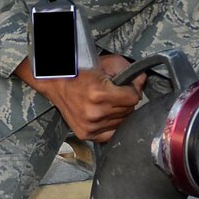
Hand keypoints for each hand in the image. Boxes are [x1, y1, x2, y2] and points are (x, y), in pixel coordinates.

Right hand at [17, 52, 143, 142]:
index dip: (133, 90)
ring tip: (108, 103)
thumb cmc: (80, 73)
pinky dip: (112, 125)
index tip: (127, 87)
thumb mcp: (105, 64)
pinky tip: (106, 116)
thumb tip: (142, 81)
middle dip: (126, 101)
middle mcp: (95, 112)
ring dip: (119, 113)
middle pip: (129, 110)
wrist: (56, 84)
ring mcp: (90, 126)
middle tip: (116, 93)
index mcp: (99, 94)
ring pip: (122, 122)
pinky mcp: (86, 134)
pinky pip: (111, 134)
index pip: (133, 98)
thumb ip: (128, 71)